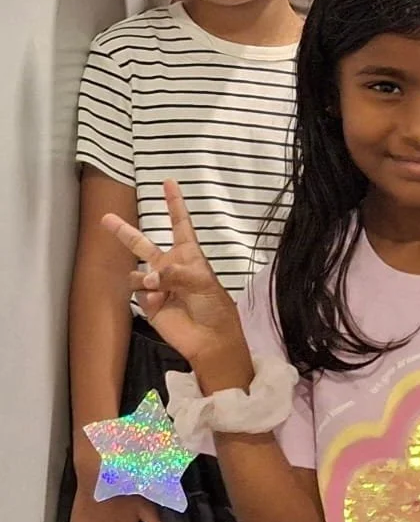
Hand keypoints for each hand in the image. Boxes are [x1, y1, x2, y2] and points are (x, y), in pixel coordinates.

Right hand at [101, 181, 247, 384]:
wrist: (208, 338)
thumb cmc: (213, 305)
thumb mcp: (202, 281)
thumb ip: (175, 273)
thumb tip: (150, 277)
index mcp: (188, 255)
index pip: (180, 224)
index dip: (174, 203)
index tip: (168, 182)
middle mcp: (169, 266)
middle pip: (142, 243)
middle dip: (123, 232)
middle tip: (104, 218)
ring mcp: (156, 284)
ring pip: (137, 272)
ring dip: (147, 279)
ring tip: (160, 289)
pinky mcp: (147, 302)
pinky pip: (137, 290)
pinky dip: (147, 294)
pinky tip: (159, 303)